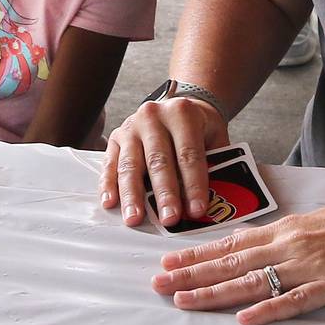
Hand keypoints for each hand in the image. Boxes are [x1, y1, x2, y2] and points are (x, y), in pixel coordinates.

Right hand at [101, 97, 228, 226]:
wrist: (178, 105)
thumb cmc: (198, 126)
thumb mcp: (215, 136)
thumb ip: (215, 163)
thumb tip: (215, 199)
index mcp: (182, 113)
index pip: (189, 154)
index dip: (194, 184)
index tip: (197, 209)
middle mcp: (154, 116)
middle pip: (158, 161)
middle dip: (164, 194)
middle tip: (170, 219)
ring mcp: (132, 126)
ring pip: (131, 165)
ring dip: (133, 195)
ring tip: (136, 218)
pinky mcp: (116, 137)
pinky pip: (110, 163)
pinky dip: (109, 184)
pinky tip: (111, 202)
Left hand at [152, 201, 324, 324]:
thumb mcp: (324, 221)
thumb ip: (294, 235)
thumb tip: (268, 243)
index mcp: (291, 228)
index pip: (235, 242)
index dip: (200, 252)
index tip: (170, 258)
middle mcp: (293, 244)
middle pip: (233, 261)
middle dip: (192, 272)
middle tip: (159, 281)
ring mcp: (311, 265)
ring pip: (253, 281)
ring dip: (215, 291)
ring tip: (184, 299)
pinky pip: (294, 300)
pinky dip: (268, 309)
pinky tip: (245, 317)